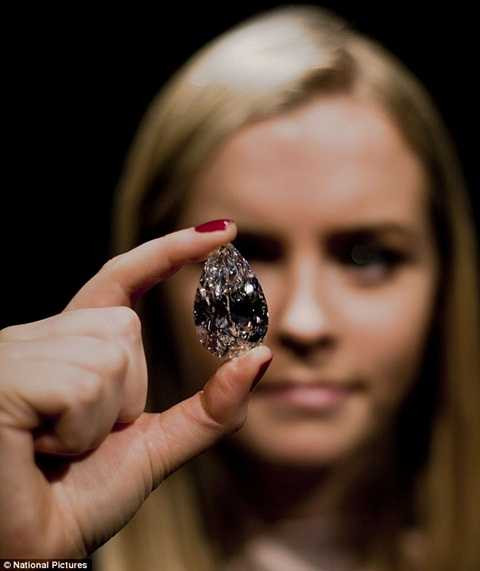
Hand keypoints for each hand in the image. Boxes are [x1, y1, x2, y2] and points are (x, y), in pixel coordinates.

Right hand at [0, 223, 271, 556]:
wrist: (25, 554)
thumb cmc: (79, 498)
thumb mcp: (157, 448)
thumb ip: (211, 407)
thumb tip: (261, 356)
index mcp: (71, 347)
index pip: (124, 278)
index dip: (170, 252)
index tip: (222, 231)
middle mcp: (37, 337)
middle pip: (125, 327)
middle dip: (124, 394)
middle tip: (78, 440)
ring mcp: (15, 351)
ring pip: (109, 353)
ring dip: (101, 418)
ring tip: (56, 448)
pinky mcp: (4, 375)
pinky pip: (82, 384)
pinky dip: (79, 429)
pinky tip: (39, 448)